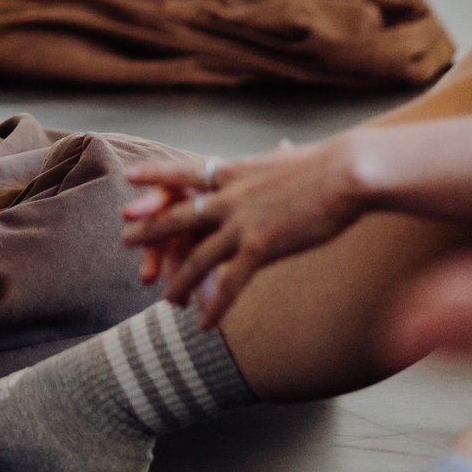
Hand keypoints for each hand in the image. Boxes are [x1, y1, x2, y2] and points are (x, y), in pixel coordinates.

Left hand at [121, 137, 367, 326]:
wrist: (348, 173)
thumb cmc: (331, 162)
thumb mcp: (291, 156)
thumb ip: (279, 158)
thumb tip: (285, 146)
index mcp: (235, 171)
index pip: (184, 173)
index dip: (155, 176)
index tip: (129, 178)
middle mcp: (229, 196)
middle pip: (178, 215)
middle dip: (150, 230)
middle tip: (124, 239)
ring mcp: (241, 222)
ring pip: (197, 257)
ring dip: (178, 280)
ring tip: (164, 299)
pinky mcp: (260, 246)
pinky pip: (228, 283)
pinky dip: (214, 306)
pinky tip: (203, 325)